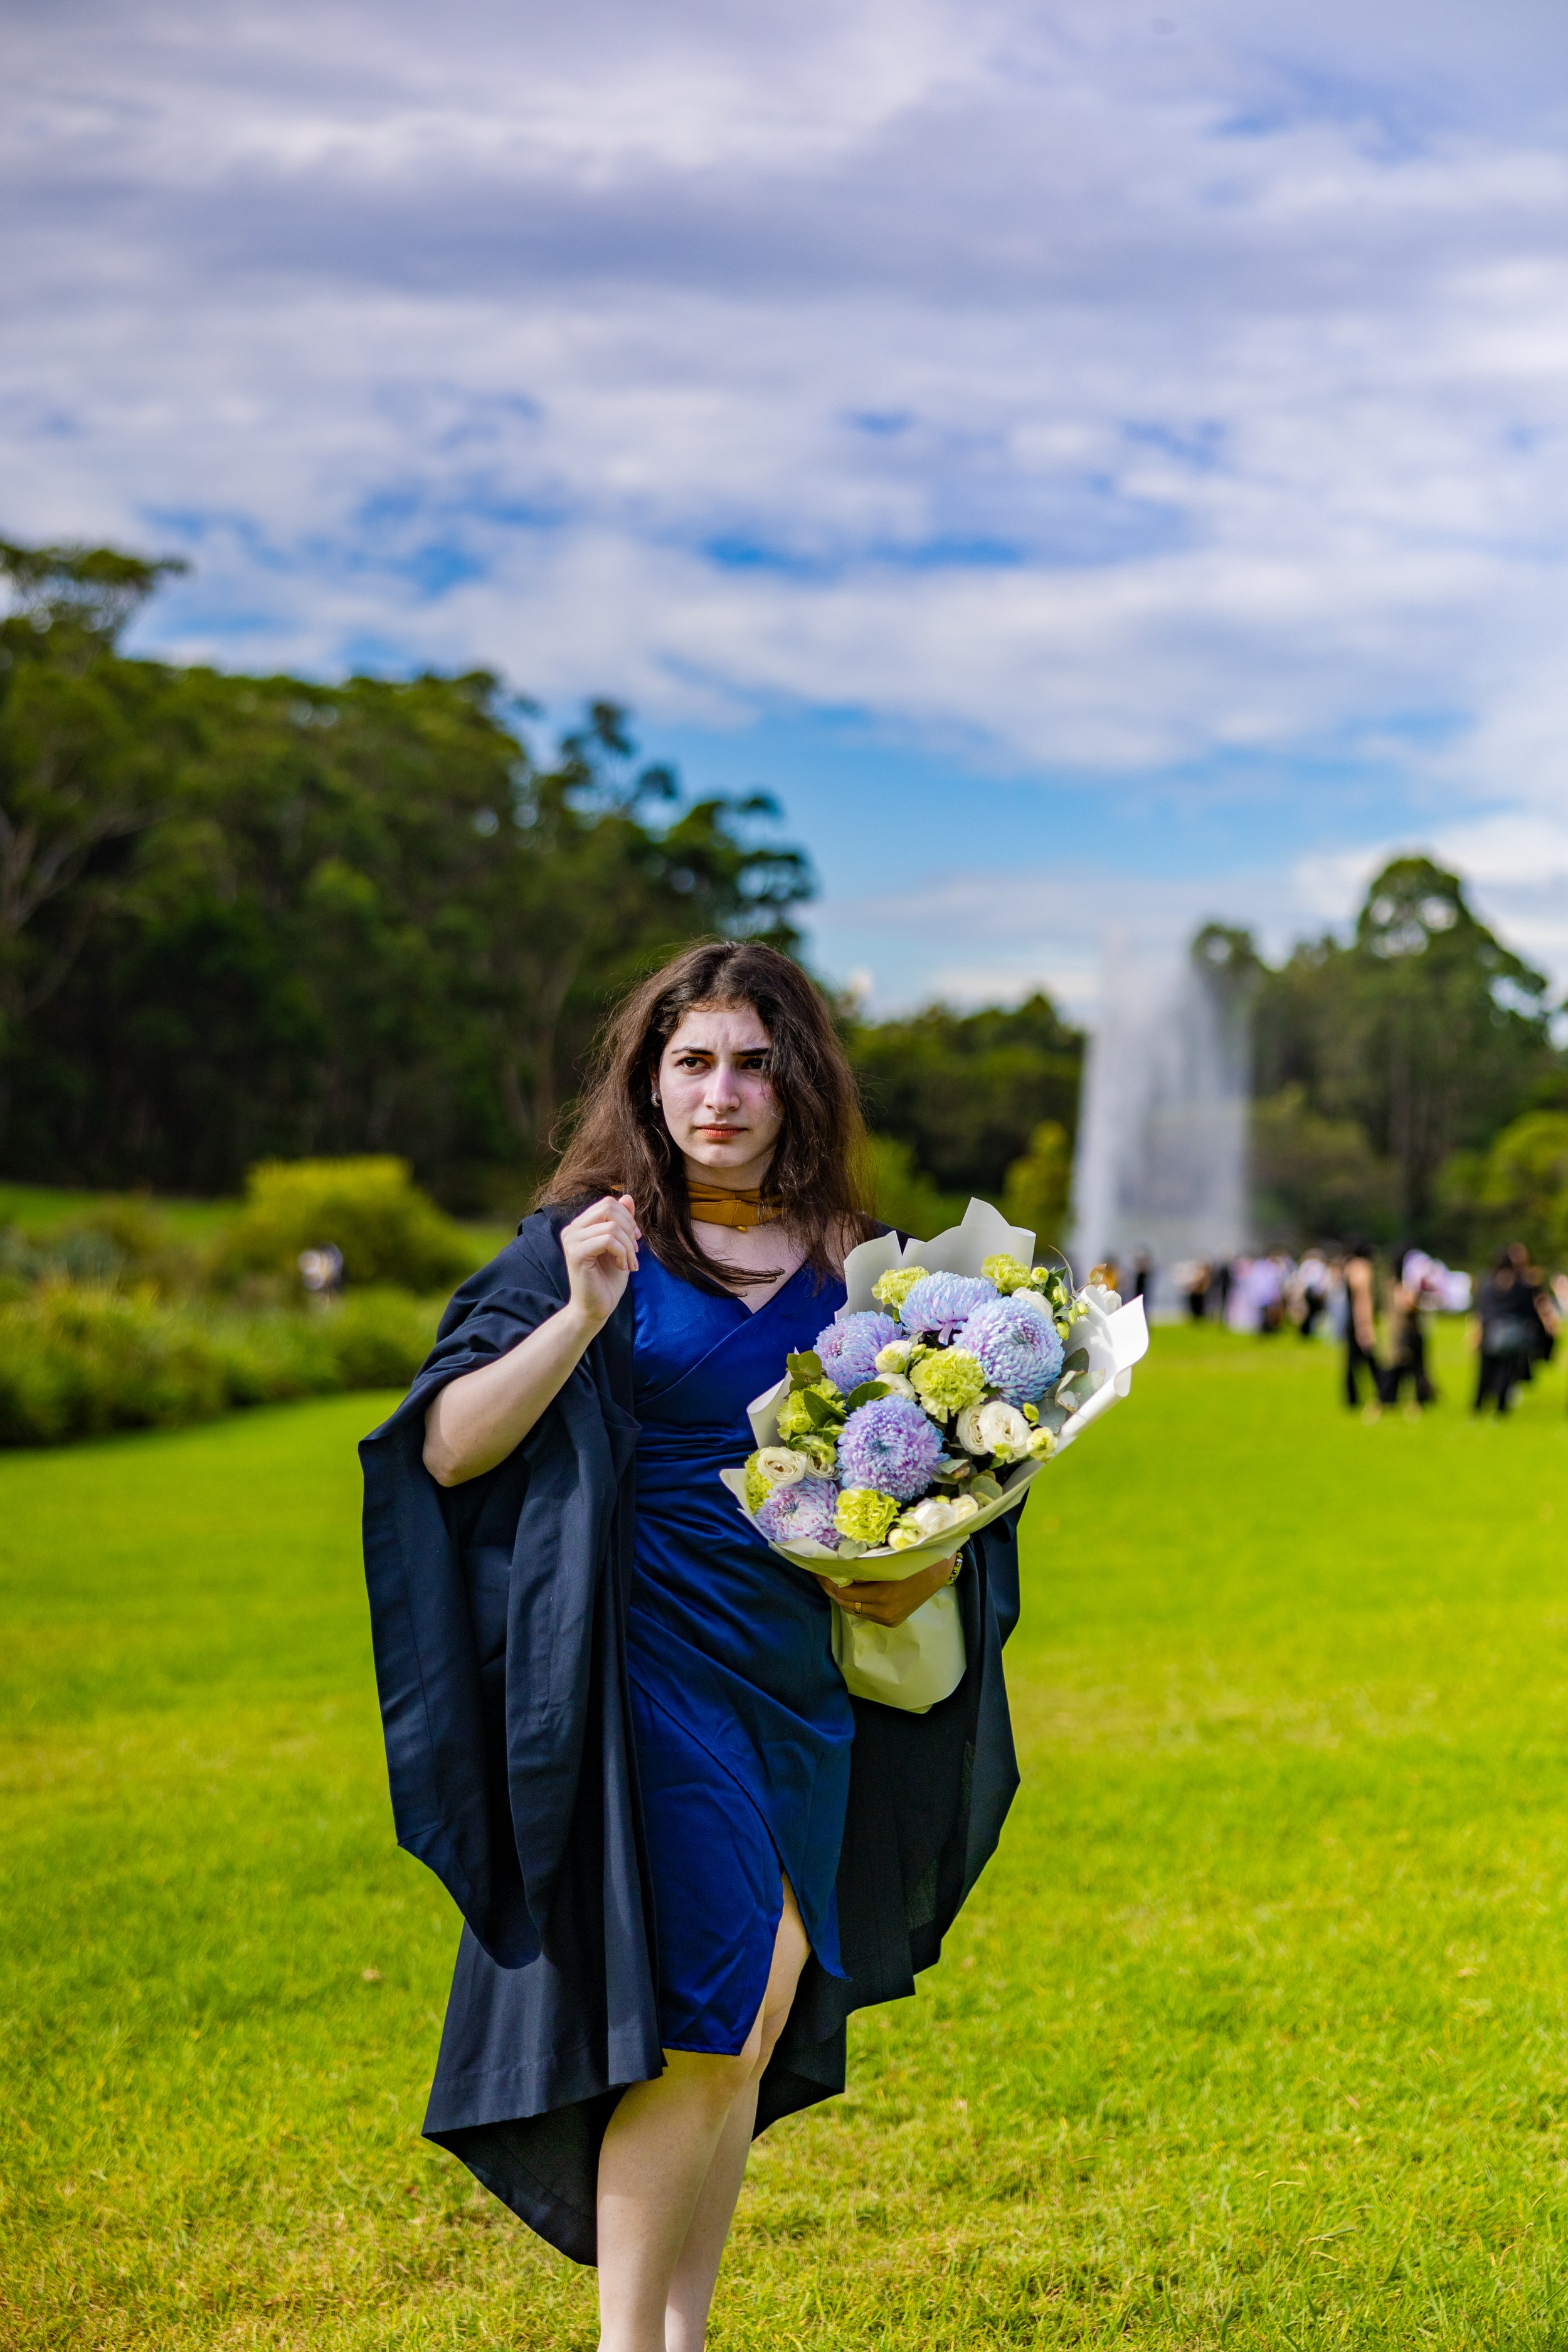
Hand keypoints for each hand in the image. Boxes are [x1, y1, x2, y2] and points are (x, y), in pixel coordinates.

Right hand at [561, 1193, 640, 1326]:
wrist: (596, 1308)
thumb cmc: (608, 1279)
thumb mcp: (621, 1246)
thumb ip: (623, 1222)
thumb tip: (628, 1197)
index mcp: (580, 1225)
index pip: (608, 1203)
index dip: (627, 1218)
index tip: (635, 1240)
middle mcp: (572, 1229)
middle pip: (609, 1207)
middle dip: (629, 1228)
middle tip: (635, 1251)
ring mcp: (572, 1240)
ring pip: (612, 1226)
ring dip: (628, 1246)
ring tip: (630, 1264)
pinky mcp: (576, 1253)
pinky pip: (608, 1240)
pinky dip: (623, 1253)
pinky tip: (623, 1267)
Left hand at [812, 1553, 957, 1626]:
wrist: (938, 1570)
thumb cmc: (912, 1558)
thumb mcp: (885, 1560)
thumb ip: (862, 1567)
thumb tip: (837, 1567)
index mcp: (882, 1595)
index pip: (844, 1594)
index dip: (828, 1583)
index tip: (819, 1571)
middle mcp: (884, 1612)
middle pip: (846, 1605)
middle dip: (832, 1591)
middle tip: (822, 1577)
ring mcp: (889, 1619)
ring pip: (855, 1611)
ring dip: (843, 1598)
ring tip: (833, 1583)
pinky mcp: (893, 1622)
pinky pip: (867, 1614)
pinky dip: (857, 1603)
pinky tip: (852, 1592)